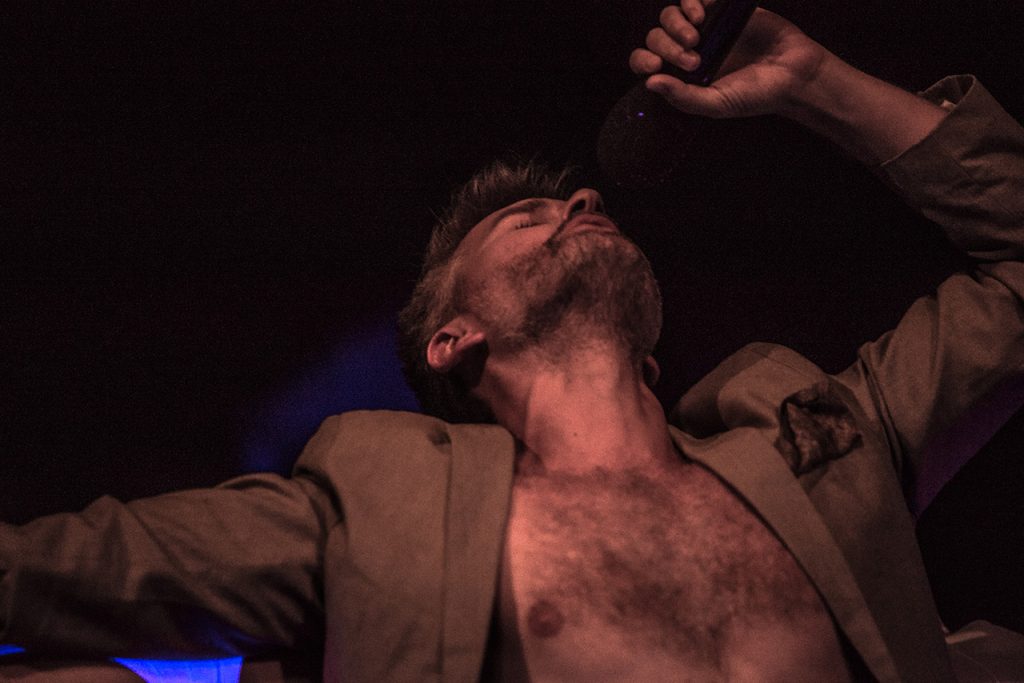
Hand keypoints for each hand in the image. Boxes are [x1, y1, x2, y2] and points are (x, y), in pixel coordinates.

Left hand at [629, 4, 828, 119]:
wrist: (794, 73)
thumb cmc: (755, 95)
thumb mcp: (716, 104)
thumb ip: (683, 97)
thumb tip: (649, 83)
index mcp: (680, 75)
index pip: (646, 63)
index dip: (643, 60)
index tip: (656, 65)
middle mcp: (687, 50)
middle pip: (656, 37)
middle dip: (667, 45)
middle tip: (692, 58)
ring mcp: (703, 28)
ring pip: (669, 15)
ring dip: (675, 23)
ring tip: (696, 34)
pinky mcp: (721, 9)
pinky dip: (691, 1)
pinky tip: (702, 14)